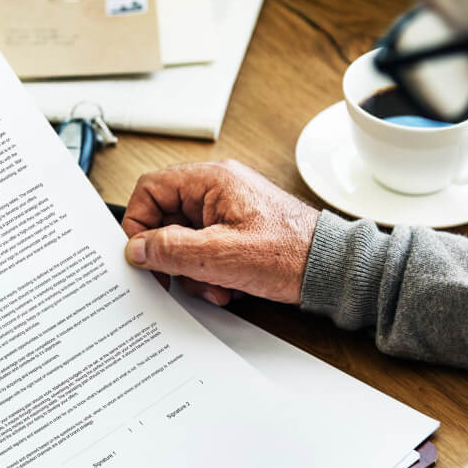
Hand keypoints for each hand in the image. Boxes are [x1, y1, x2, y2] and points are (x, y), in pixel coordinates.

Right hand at [122, 160, 319, 304]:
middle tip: (180, 279)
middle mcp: (217, 189)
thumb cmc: (290, 253)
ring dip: (193, 271)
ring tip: (216, 286)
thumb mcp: (220, 256)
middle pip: (166, 219)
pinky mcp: (237, 231)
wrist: (331, 269)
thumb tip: (136, 249)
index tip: (141, 255)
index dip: (138, 223)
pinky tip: (228, 287)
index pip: (150, 189)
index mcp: (211, 180)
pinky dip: (210, 273)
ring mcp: (227, 210)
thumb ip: (171, 249)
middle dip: (172, 257)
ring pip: (185, 240)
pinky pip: (205, 250)